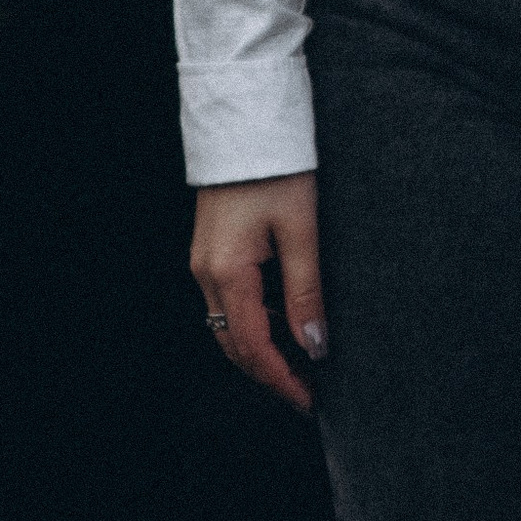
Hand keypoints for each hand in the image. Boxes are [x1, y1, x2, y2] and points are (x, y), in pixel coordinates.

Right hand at [190, 170, 323, 414]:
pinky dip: (254, 323)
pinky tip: (283, 324)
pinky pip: (228, 303)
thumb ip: (306, 291)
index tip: (311, 402)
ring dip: (261, 350)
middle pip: (235, 345)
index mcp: (227, 272)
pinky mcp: (211, 249)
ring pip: (228, 326)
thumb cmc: (277, 167)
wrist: (246, 118)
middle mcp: (206, 273)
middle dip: (270, 374)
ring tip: (302, 363)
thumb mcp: (301, 229)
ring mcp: (204, 261)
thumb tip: (316, 345)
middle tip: (309, 391)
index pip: (254, 347)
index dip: (283, 380)